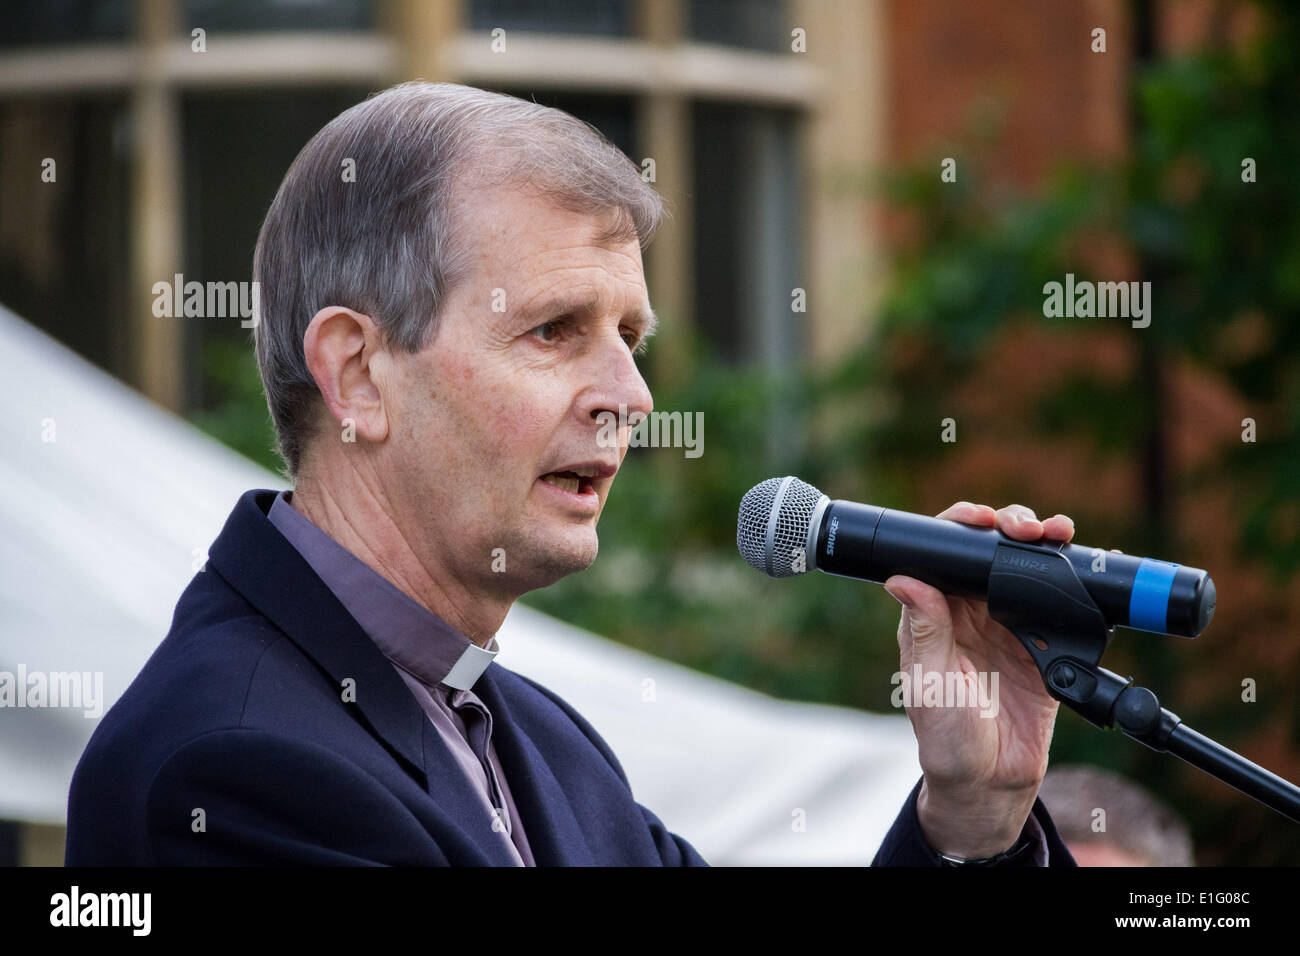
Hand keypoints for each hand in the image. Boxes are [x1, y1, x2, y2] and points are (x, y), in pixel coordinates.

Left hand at [883, 502, 1075, 859]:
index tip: (981, 520)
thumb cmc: (946, 737)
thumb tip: (903, 580)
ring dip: (1046, 548)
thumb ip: (925, 631)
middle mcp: (972, 613)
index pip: (945, 553)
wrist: (990, 783)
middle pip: (992, 552)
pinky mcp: (1046, 648)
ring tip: (1059, 535)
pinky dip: (1076, 587)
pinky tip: (1085, 573)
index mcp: (936, 613)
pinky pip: (1063, 608)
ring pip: (1029, 571)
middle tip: (1029, 527)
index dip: (963, 527)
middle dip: (1013, 528)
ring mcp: (1011, 627)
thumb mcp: (931, 683)